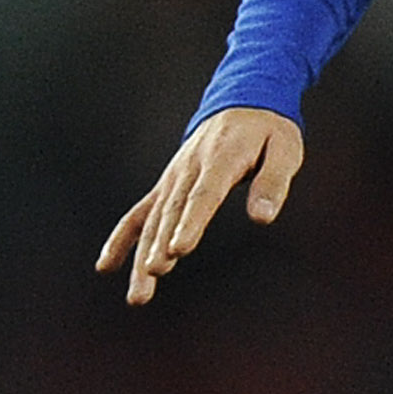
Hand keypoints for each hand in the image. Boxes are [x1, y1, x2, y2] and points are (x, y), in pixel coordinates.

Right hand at [95, 108, 304, 306]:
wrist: (242, 99)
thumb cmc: (269, 130)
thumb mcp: (285, 150)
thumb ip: (273, 183)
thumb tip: (262, 218)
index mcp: (221, 160)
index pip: (203, 196)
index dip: (190, 223)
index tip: (178, 249)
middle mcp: (189, 170)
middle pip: (172, 213)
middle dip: (160, 245)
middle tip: (154, 273)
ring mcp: (173, 178)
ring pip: (152, 220)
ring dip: (141, 255)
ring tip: (139, 294)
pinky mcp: (167, 185)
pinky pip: (139, 213)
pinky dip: (122, 238)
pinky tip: (107, 266)